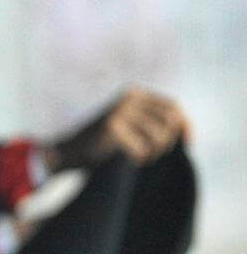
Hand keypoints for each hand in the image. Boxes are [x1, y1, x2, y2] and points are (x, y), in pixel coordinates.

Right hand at [45, 86, 190, 170]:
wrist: (64, 153)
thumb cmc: (98, 145)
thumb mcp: (127, 127)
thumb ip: (150, 122)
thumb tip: (184, 131)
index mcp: (133, 94)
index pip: (172, 106)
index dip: (185, 125)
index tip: (189, 144)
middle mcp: (127, 98)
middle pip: (170, 120)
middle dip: (167, 142)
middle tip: (153, 155)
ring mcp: (119, 111)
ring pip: (159, 135)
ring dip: (154, 152)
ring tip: (141, 158)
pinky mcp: (111, 127)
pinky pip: (142, 147)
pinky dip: (140, 158)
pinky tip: (130, 160)